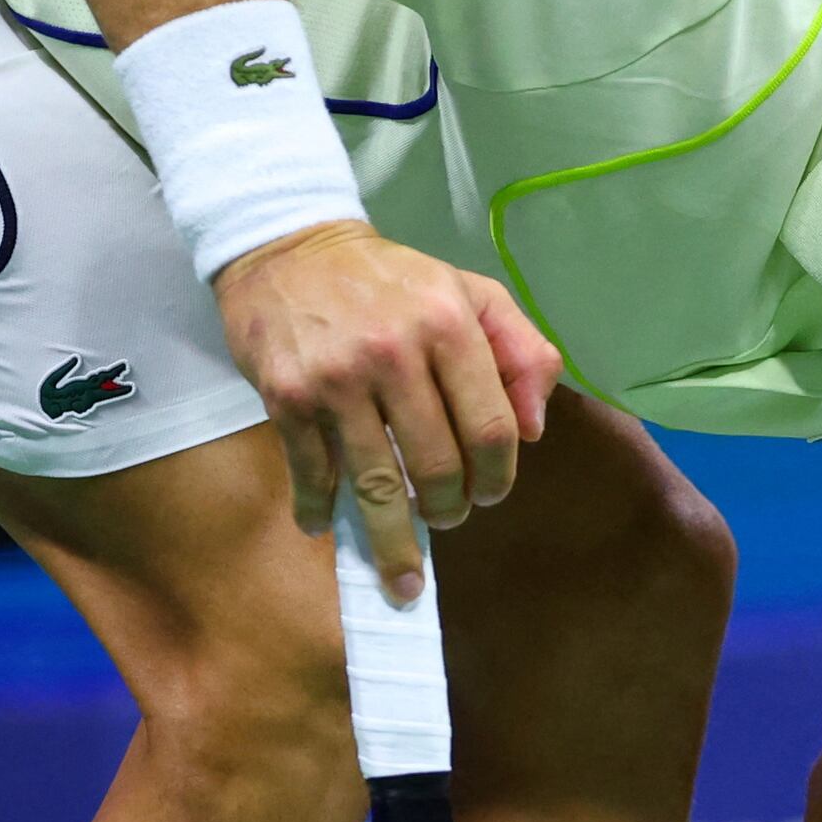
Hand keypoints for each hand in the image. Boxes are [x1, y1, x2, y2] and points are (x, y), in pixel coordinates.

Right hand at [212, 223, 559, 596]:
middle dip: (449, 510)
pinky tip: (322, 525)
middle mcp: (394, 353)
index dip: (497, 477)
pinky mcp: (287, 396)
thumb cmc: (390, 279)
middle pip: (437, 467)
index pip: (490, 428)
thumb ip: (521, 351)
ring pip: (376, 485)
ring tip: (403, 573)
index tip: (489, 495)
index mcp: (448, 324)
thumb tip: (533, 431)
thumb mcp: (469, 292)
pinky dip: (318, 510)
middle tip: (447, 518)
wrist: (287, 248)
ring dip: (393, 540)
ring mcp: (336, 379)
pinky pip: (313, 472)